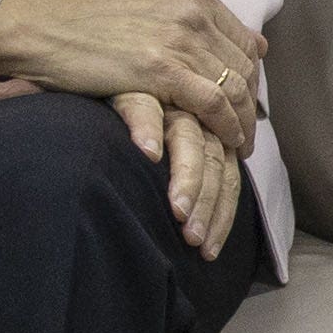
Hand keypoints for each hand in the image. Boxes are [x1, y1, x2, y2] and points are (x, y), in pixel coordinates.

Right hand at [0, 0, 262, 151]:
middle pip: (244, 66)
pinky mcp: (162, 67)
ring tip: (240, 146)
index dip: (251, 79)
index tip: (247, 106)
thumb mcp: (156, 10)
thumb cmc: (92, 27)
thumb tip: (259, 45)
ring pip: (234, 87)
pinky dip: (225, 127)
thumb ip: (201, 25)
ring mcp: (180, 37)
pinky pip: (213, 103)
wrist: (45, 29)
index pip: (245, 42)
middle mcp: (194, 10)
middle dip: (249, 105)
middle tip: (247, 135)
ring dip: (242, 123)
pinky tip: (226, 143)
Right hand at [117, 93, 247, 258]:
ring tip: (178, 208)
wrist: (106, 80)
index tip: (208, 252)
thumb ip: (184, 186)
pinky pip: (146, 109)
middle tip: (192, 238)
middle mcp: (195, 119)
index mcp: (209, 136)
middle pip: (212, 163)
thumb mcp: (168, 159)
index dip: (221, 216)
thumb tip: (196, 236)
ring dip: (186, 176)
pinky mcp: (136, 88)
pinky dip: (148, 130)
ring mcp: (169, 102)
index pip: (226, 180)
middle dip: (205, 204)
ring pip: (187, 140)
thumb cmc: (138, 132)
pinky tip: (148, 154)